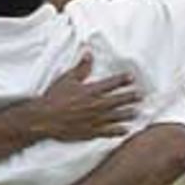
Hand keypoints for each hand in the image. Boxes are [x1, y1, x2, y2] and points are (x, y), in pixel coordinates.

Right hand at [26, 54, 140, 141]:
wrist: (44, 119)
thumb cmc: (54, 97)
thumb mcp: (67, 79)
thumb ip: (81, 68)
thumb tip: (89, 53)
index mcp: (91, 90)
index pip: (112, 83)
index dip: (123, 79)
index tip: (132, 77)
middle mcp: (96, 105)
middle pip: (118, 100)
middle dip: (131, 97)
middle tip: (141, 95)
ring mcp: (94, 119)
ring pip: (116, 116)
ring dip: (128, 113)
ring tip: (137, 112)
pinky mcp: (90, 131)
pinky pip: (107, 131)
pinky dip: (118, 131)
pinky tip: (125, 130)